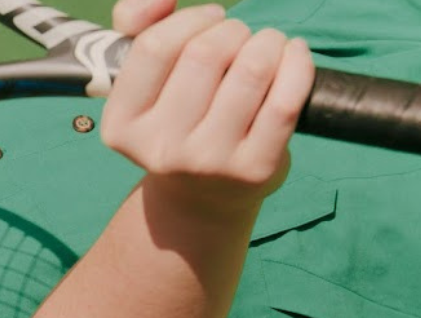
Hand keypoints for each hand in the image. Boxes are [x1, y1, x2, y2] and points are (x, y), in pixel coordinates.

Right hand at [103, 0, 315, 215]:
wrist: (202, 196)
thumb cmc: (176, 119)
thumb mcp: (143, 80)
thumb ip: (137, 24)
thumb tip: (158, 0)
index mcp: (122, 124)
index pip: (154, 48)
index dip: (190, 19)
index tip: (210, 19)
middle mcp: (160, 148)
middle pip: (205, 53)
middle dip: (233, 30)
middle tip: (240, 39)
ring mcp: (208, 163)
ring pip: (251, 70)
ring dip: (268, 41)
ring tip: (267, 45)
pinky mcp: (254, 169)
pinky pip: (285, 99)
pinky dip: (298, 63)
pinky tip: (293, 56)